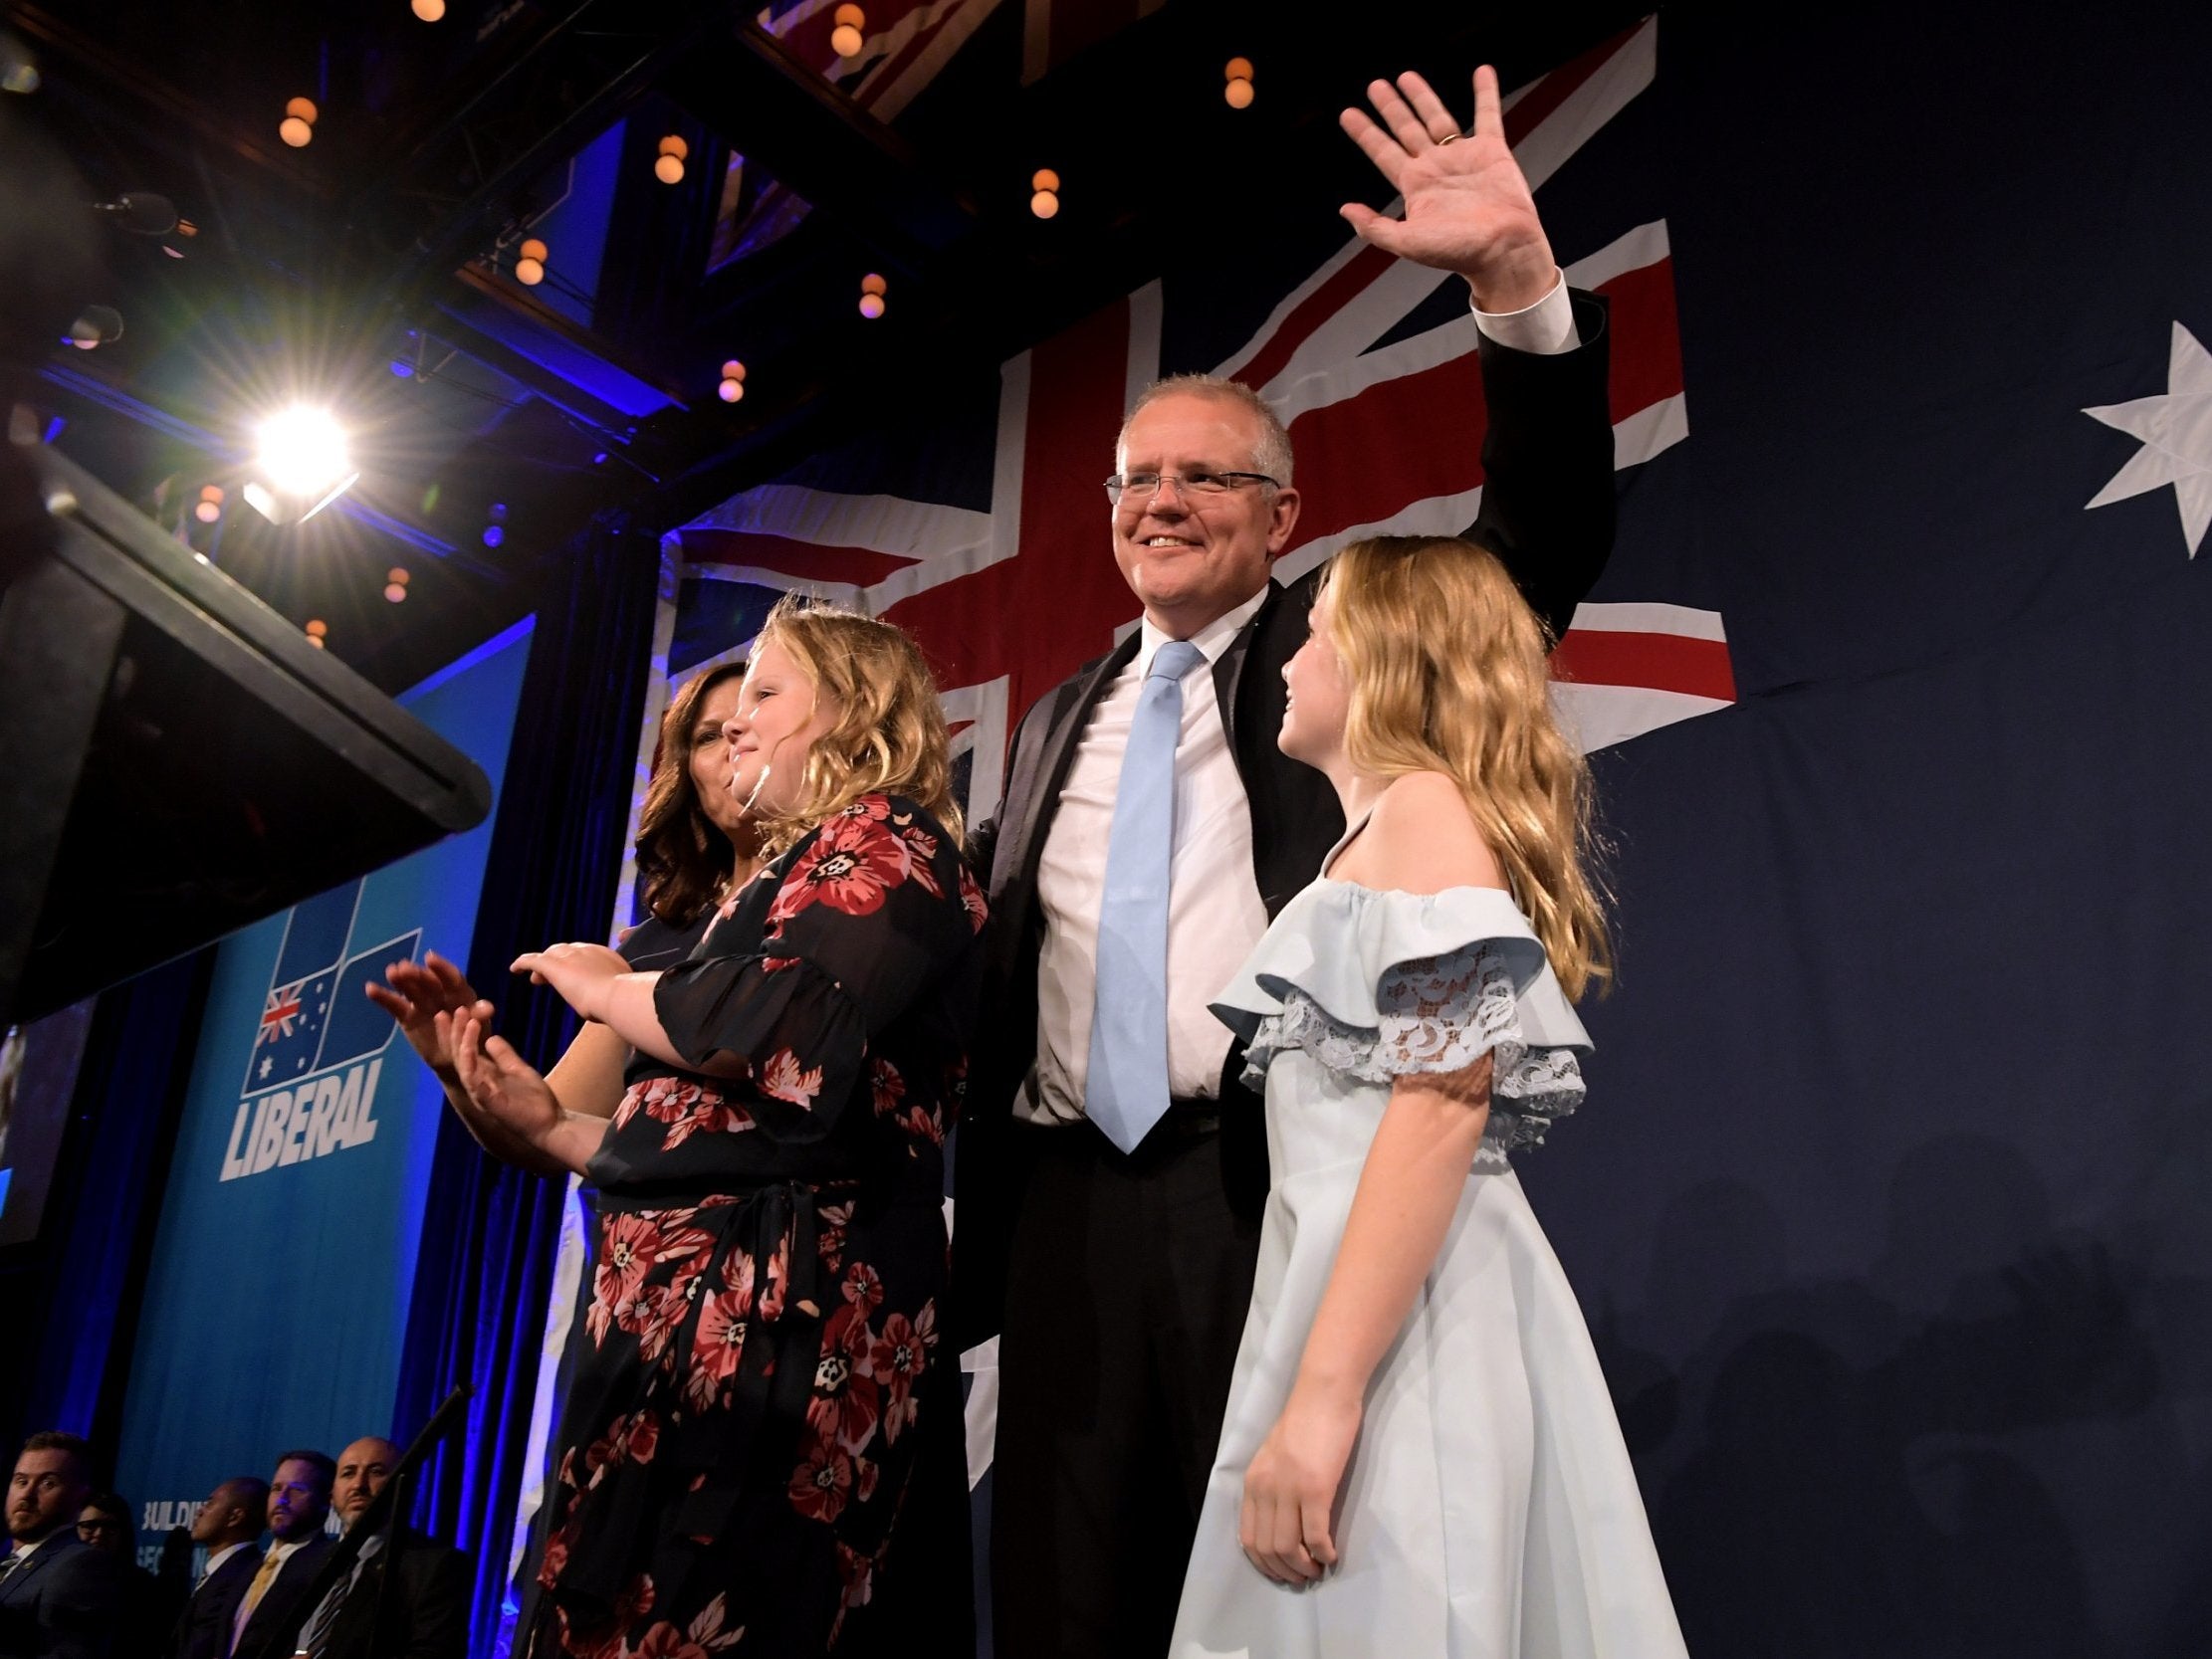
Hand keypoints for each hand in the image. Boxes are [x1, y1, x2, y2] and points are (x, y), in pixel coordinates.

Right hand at [364, 951, 491, 1082]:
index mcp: (459, 993)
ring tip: (391, 972)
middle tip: (404, 967)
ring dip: (400, 980)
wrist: (456, 1062)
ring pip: (410, 988)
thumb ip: (480, 1017)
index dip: (441, 968)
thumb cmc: (472, 1040)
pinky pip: (395, 1004)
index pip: (451, 978)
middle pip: (427, 981)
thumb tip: (487, 1007)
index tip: (430, 958)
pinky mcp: (407, 1015)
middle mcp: (439, 993)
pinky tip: (370, 988)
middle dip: (417, 974)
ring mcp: (422, 1003)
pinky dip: (383, 997)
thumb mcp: (479, 1029)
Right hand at [445, 1011, 561, 1146]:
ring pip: (462, 1064)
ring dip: (460, 1040)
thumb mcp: (518, 1070)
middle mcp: (477, 1085)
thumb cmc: (535, 1101)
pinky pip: (474, 1079)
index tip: (451, 1010)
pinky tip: (470, 1046)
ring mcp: (480, 1094)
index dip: (455, 1032)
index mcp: (483, 1077)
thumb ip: (504, 1055)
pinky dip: (470, 1060)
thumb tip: (490, 1038)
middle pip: (456, 1055)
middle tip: (446, 1010)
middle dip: (450, 1032)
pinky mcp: (488, 1102)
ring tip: (462, 1018)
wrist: (552, 1125)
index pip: (463, 1051)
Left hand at [511, 942, 630, 1020]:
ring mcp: (570, 956)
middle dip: (559, 962)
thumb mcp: (624, 994)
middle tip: (551, 978)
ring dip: (543, 965)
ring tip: (536, 979)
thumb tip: (622, 1002)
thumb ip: (619, 992)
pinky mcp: (554, 965)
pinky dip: (522, 963)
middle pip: (567, 951)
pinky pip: (532, 960)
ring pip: (550, 954)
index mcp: (606, 955)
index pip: (586, 954)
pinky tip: (514, 969)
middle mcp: (588, 950)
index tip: (574, 976)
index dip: (577, 964)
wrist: (617, 996)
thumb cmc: (623, 1002)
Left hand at [1239, 1380, 1361, 1585]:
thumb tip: (1281, 1522)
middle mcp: (1265, 1488)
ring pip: (1288, 1547)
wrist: (1323, 1395)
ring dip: (1304, 1566)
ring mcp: (1289, 1489)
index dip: (1264, 1563)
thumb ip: (1272, 1487)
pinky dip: (1323, 1553)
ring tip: (1317, 1568)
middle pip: (1268, 1548)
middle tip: (1304, 1575)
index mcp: (1253, 1482)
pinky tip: (1331, 1555)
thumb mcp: (1275, 1457)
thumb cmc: (1304, 1423)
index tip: (1282, 1571)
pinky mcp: (1316, 1488)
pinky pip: (1315, 1535)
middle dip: (1286, 1571)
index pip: (1248, 1538)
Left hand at [1339, 66, 1558, 312]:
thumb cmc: (1458, 252)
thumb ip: (1374, 228)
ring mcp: (1463, 157)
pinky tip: (1482, 71)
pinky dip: (1486, 92)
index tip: (1347, 114)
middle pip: (1406, 129)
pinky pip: (1487, 115)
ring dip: (1422, 97)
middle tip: (1375, 85)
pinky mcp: (1493, 151)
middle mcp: (1436, 168)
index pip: (1383, 152)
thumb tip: (1345, 210)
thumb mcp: (1408, 243)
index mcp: (1415, 186)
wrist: (1503, 251)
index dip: (1365, 133)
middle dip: (1390, 108)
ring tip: (1406, 76)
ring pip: (1438, 118)